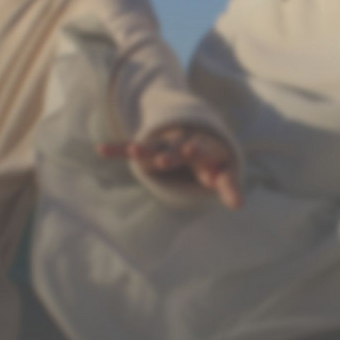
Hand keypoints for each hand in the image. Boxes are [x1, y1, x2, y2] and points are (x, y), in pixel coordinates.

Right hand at [98, 126, 241, 209]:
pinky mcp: (148, 149)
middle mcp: (180, 143)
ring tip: (133, 151)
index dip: (197, 149)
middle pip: (175, 148)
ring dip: (143, 149)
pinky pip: (130, 148)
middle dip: (170, 153)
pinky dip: (118, 149)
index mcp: (202, 147)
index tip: (192, 150)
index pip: (200, 148)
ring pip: (151, 147)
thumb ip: (228, 186)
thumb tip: (238, 205)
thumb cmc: (211, 160)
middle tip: (164, 159)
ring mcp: (162, 145)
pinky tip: (100, 149)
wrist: (197, 134)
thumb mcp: (223, 172)